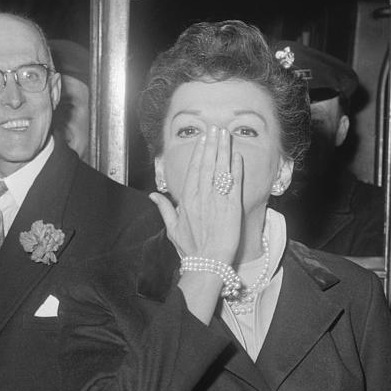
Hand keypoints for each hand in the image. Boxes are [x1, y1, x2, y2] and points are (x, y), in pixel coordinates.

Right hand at [150, 125, 242, 265]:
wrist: (208, 263)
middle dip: (212, 144)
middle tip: (216, 128)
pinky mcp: (232, 207)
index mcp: (187, 200)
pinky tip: (237, 155)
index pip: (193, 170)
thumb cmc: (191, 249)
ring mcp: (217, 200)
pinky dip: (236, 168)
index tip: (203, 139)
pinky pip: (234, 183)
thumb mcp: (173, 229)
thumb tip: (153, 195)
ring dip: (223, 150)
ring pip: (220, 169)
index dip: (199, 152)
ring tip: (226, 134)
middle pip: (207, 164)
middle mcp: (201, 196)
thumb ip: (164, 209)